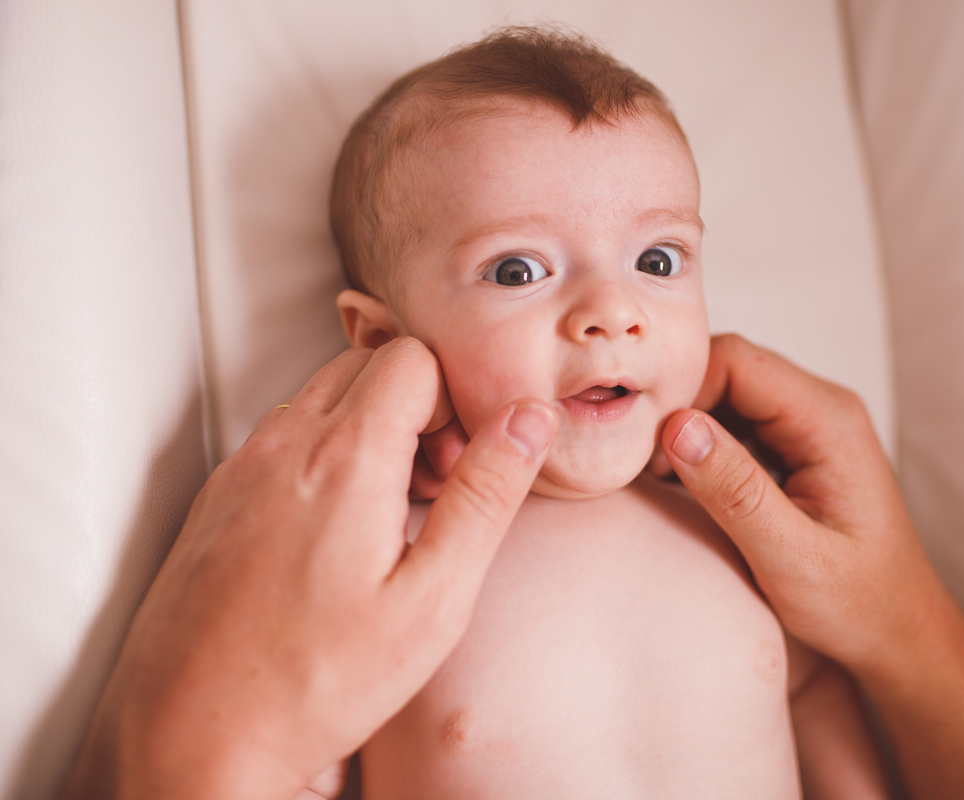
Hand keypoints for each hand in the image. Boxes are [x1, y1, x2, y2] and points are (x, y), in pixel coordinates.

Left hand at [61, 338, 558, 799]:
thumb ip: (487, 494)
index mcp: (344, 457)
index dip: (453, 401)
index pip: (413, 356)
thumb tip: (528, 419)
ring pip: (322, 399)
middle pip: (367, 365)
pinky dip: (322, 458)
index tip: (457, 464)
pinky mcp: (218, 499)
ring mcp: (241, 469)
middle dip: (414, 408)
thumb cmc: (316, 681)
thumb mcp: (434, 598)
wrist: (197, 735)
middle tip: (430, 487)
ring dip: (367, 431)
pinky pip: (281, 440)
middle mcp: (282, 446)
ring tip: (386, 516)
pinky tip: (336, 535)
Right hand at [657, 334, 963, 799]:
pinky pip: (735, 422)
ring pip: (727, 393)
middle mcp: (822, 408)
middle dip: (677, 404)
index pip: (736, 360)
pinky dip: (699, 443)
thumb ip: (736, 491)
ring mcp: (808, 426)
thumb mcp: (791, 558)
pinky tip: (675, 481)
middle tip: (635, 457)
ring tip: (651, 472)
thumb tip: (677, 428)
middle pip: (728, 368)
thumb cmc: (858, 604)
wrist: (899, 633)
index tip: (641, 438)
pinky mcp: (793, 448)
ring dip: (684, 425)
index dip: (681, 388)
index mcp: (829, 421)